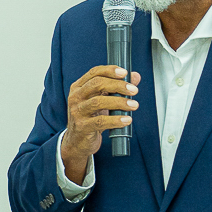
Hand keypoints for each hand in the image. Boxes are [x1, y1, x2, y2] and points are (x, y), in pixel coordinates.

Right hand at [61, 66, 140, 182]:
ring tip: (133, 105)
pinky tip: (127, 120)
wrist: (77, 141)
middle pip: (96, 84)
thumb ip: (117, 88)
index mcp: (79, 87)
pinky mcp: (82, 127)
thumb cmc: (91, 118)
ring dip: (119, 102)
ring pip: (98, 102)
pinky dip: (116, 120)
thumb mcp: (102, 101)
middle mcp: (75, 97)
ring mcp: (77, 112)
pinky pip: (101, 122)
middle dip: (118, 85)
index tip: (125, 73)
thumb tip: (135, 76)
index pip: (94, 73)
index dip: (110, 70)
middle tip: (134, 90)